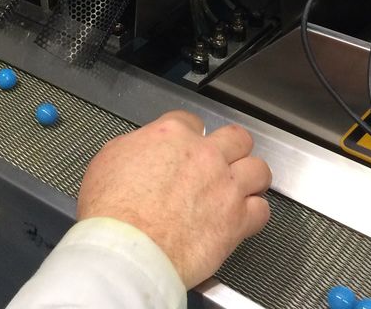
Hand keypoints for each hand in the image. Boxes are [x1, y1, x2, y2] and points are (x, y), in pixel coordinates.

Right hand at [77, 110, 271, 287]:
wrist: (128, 250)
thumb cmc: (112, 212)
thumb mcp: (108, 159)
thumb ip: (134, 146)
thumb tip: (142, 149)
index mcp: (172, 135)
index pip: (193, 121)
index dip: (190, 134)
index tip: (189, 145)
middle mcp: (205, 156)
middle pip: (237, 138)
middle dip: (232, 148)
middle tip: (225, 159)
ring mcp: (225, 187)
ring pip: (258, 169)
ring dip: (251, 177)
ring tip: (243, 186)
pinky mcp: (236, 221)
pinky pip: (262, 210)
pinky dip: (254, 213)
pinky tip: (244, 218)